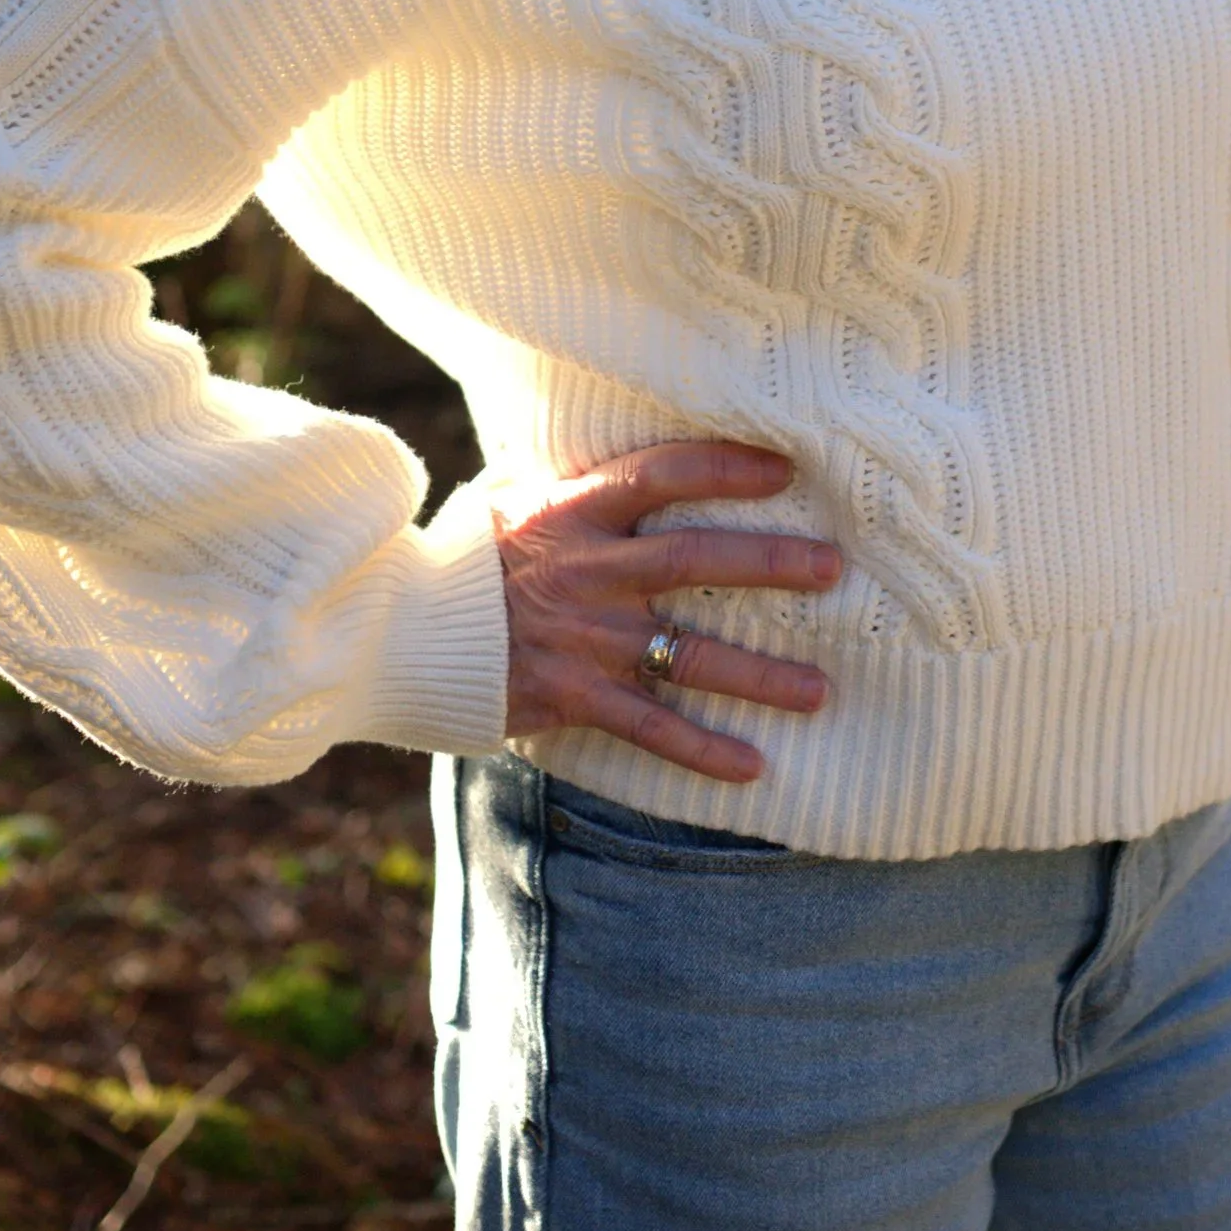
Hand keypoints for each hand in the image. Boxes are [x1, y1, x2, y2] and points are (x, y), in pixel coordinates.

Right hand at [492, 439, 839, 782]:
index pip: (663, 473)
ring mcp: (583, 636)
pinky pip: (649, 726)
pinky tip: (752, 766)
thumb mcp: (514, 505)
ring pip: (687, 653)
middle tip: (833, 569)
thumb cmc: (465, 561)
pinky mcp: (571, 696)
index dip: (726, 467)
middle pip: (694, 558)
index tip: (785, 470)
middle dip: (769, 563)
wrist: (398, 630)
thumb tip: (629, 464)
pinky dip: (701, 750)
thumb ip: (575, 488)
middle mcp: (589, 569)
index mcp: (575, 510)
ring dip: (759, 675)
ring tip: (819, 690)